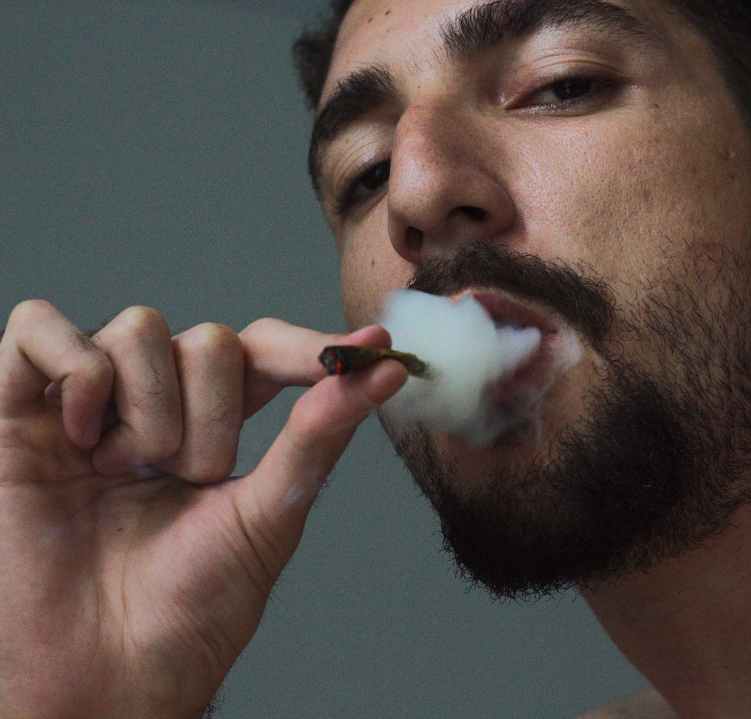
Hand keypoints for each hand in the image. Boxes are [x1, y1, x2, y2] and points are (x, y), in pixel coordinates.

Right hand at [0, 300, 406, 718]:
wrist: (108, 674)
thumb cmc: (190, 610)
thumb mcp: (270, 515)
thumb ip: (318, 436)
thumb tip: (384, 370)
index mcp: (214, 427)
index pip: (262, 352)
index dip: (308, 348)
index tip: (367, 350)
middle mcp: (153, 407)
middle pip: (207, 339)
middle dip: (216, 412)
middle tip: (191, 478)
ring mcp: (87, 408)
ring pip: (139, 330)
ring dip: (154, 404)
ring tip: (132, 471)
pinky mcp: (17, 416)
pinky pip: (40, 329)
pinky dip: (76, 367)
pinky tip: (85, 433)